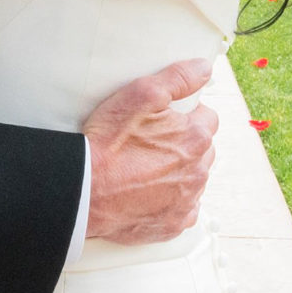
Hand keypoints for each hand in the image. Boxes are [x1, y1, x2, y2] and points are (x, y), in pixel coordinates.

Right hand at [83, 58, 217, 245]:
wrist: (83, 190)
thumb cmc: (108, 141)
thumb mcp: (140, 94)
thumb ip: (178, 78)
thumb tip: (204, 68)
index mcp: (196, 137)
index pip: (208, 118)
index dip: (186, 115)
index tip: (163, 119)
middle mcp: (198, 171)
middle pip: (203, 149)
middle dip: (185, 143)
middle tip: (152, 142)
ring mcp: (187, 201)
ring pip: (194, 179)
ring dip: (180, 171)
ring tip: (146, 167)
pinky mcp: (173, 224)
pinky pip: (184, 209)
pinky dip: (172, 201)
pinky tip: (149, 193)